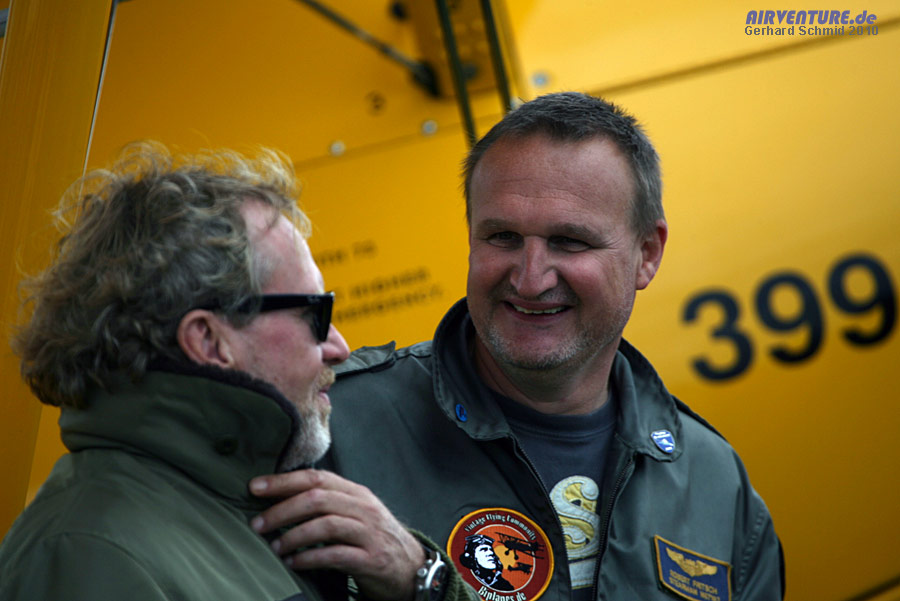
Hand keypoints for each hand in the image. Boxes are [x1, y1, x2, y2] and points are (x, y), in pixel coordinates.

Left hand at [249, 469, 424, 600]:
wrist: (412, 567)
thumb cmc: (375, 539)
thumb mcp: (356, 513)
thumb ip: (329, 503)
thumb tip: (282, 498)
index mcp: (356, 493)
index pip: (316, 478)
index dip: (283, 481)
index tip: (255, 487)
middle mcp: (363, 508)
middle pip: (317, 499)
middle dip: (281, 510)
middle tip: (257, 524)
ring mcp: (369, 533)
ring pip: (326, 525)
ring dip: (293, 535)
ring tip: (274, 547)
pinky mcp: (372, 559)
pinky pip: (336, 555)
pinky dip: (310, 558)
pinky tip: (294, 563)